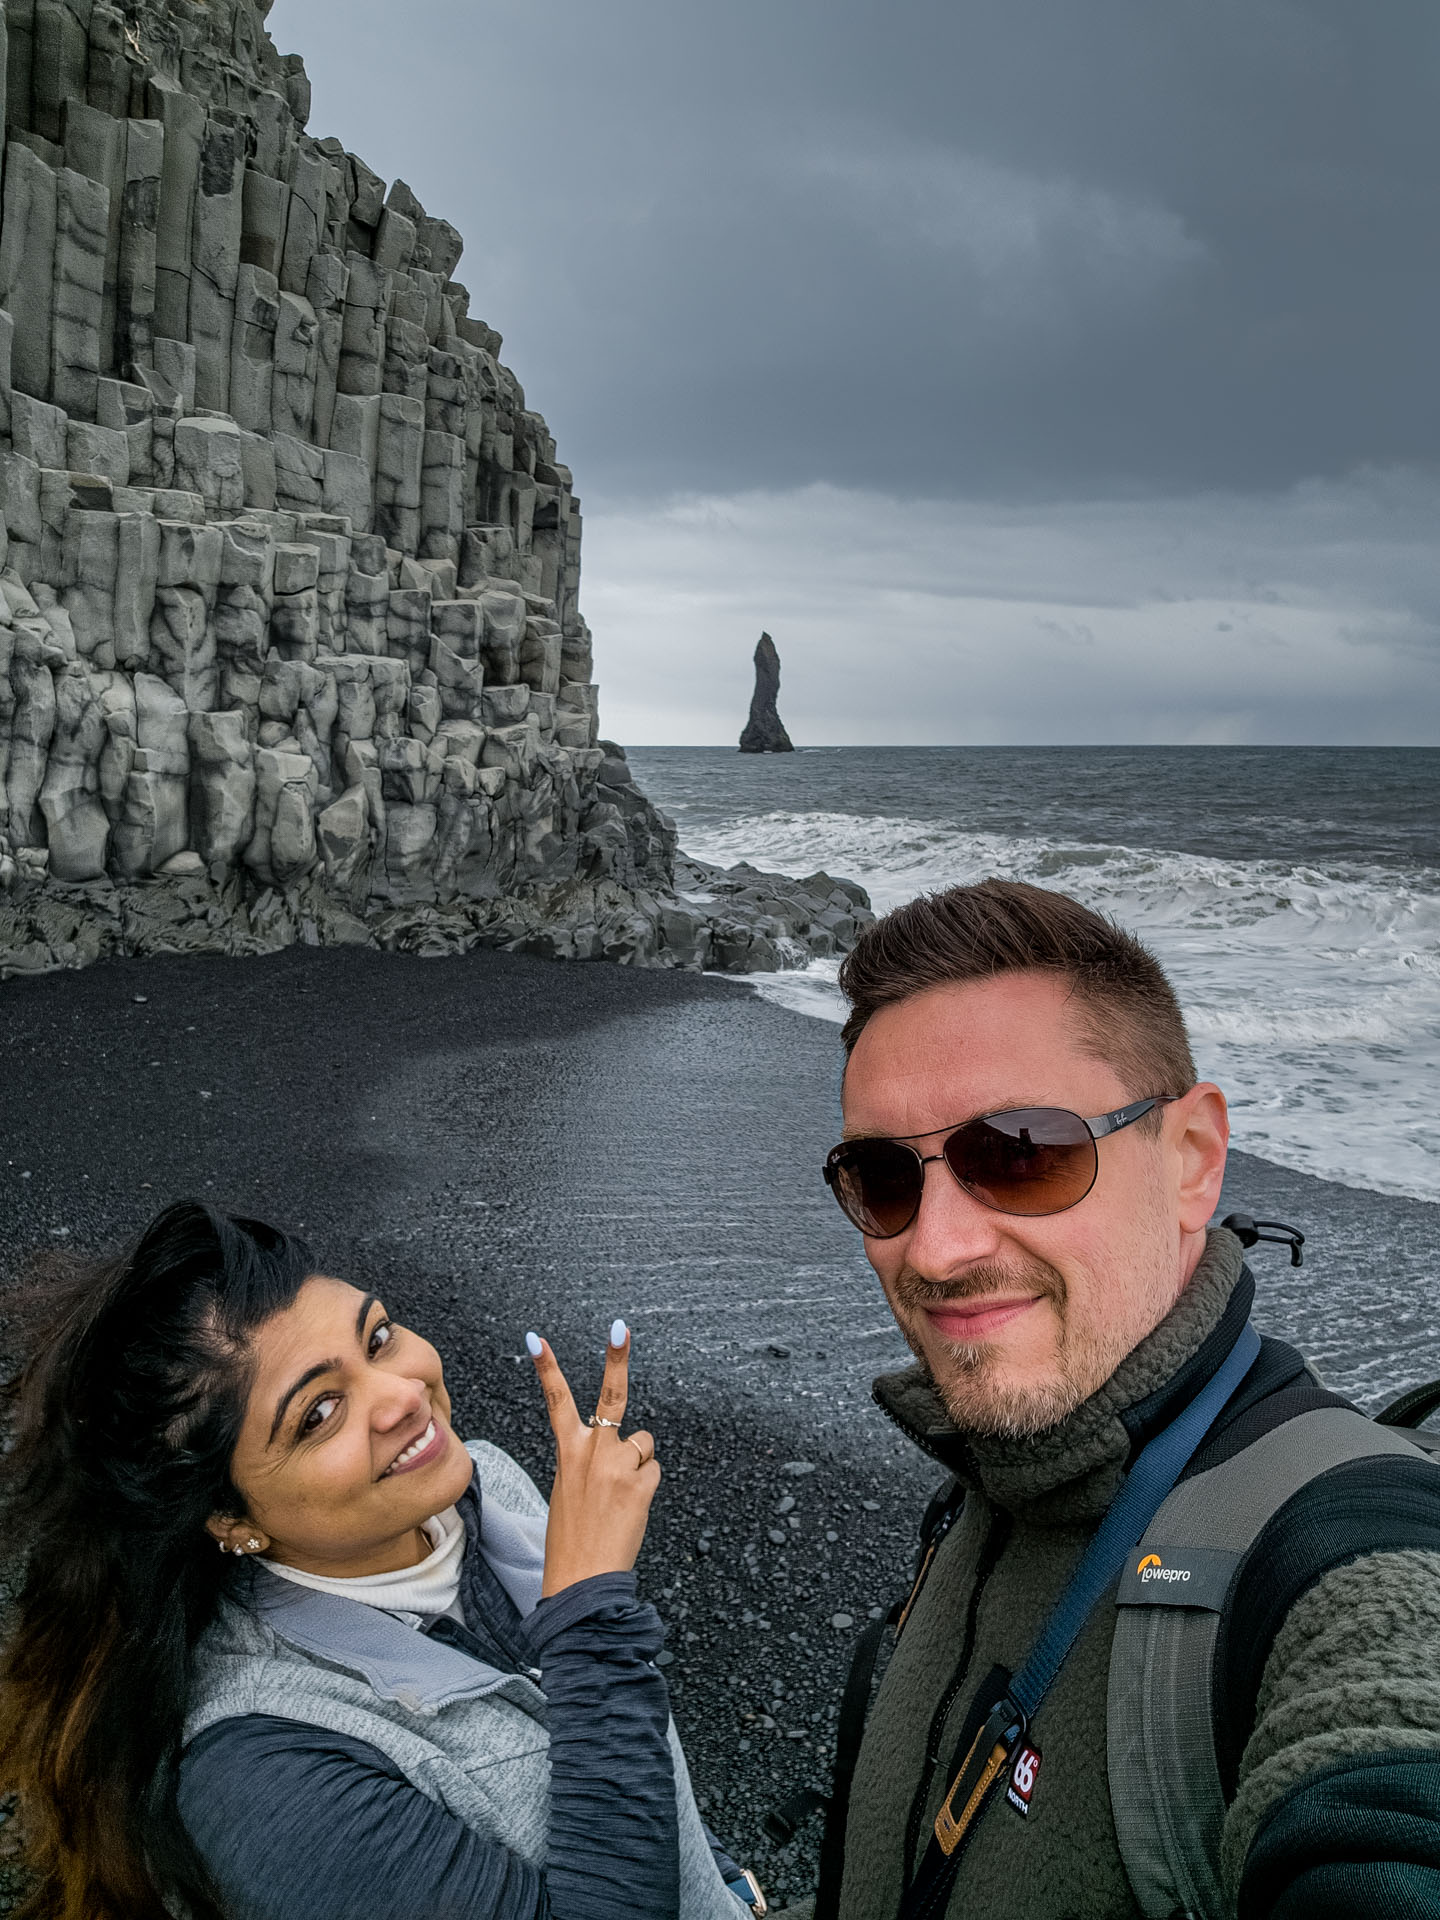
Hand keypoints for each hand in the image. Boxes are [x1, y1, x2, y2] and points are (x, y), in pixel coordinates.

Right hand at [527, 1324, 660, 1597]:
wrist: (582, 1578)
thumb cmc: (573, 1538)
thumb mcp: (568, 1490)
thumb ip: (590, 1460)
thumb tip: (624, 1446)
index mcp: (568, 1452)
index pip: (555, 1399)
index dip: (547, 1367)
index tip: (537, 1338)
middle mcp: (593, 1450)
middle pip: (611, 1395)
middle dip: (616, 1358)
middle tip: (620, 1328)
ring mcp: (618, 1464)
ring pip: (643, 1445)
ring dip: (637, 1466)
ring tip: (619, 1499)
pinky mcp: (641, 1481)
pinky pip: (654, 1472)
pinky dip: (646, 1489)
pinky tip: (629, 1510)